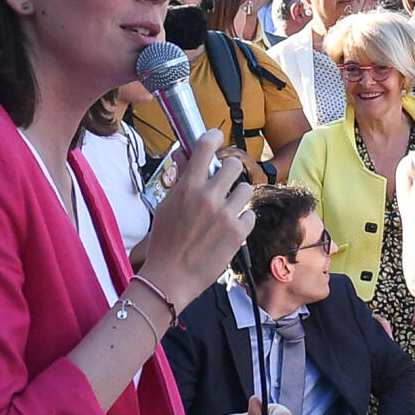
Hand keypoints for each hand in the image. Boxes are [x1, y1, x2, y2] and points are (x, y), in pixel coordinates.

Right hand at [137, 131, 255, 305]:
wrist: (171, 277)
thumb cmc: (164, 242)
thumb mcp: (165, 206)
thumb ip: (180, 180)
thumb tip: (185, 155)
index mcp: (187, 187)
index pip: (205, 147)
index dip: (213, 136)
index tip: (216, 136)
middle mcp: (208, 197)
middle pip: (233, 165)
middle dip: (229, 171)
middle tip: (223, 182)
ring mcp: (226, 214)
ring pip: (246, 189)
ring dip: (238, 197)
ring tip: (226, 209)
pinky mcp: (239, 232)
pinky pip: (250, 214)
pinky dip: (242, 220)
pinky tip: (229, 229)